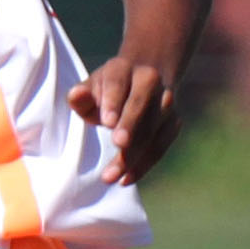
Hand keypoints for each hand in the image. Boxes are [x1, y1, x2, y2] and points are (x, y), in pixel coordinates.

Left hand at [67, 54, 182, 184]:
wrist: (144, 80)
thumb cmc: (107, 91)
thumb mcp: (91, 89)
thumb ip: (81, 96)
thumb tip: (76, 95)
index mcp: (123, 68)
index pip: (117, 83)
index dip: (113, 102)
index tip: (107, 122)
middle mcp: (149, 81)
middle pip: (140, 105)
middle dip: (131, 125)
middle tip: (119, 145)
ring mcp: (166, 101)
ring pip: (153, 128)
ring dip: (134, 153)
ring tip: (111, 176)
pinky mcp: (173, 122)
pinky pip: (161, 145)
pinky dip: (144, 164)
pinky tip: (126, 179)